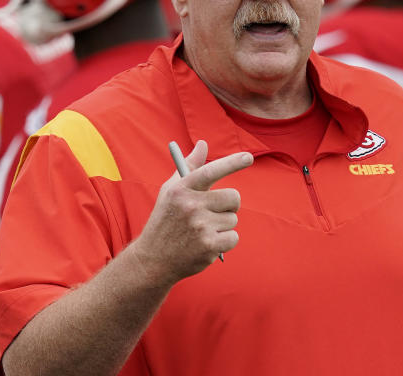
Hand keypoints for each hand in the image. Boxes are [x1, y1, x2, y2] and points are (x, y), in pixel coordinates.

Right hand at [128, 140, 251, 284]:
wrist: (154, 259)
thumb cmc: (166, 220)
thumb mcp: (171, 191)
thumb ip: (189, 167)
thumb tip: (203, 144)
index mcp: (181, 189)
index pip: (210, 171)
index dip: (231, 163)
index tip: (248, 157)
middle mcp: (190, 206)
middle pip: (233, 197)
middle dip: (229, 205)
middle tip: (214, 211)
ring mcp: (200, 226)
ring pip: (233, 219)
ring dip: (223, 225)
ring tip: (202, 231)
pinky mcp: (209, 246)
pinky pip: (234, 237)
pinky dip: (225, 241)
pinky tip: (207, 244)